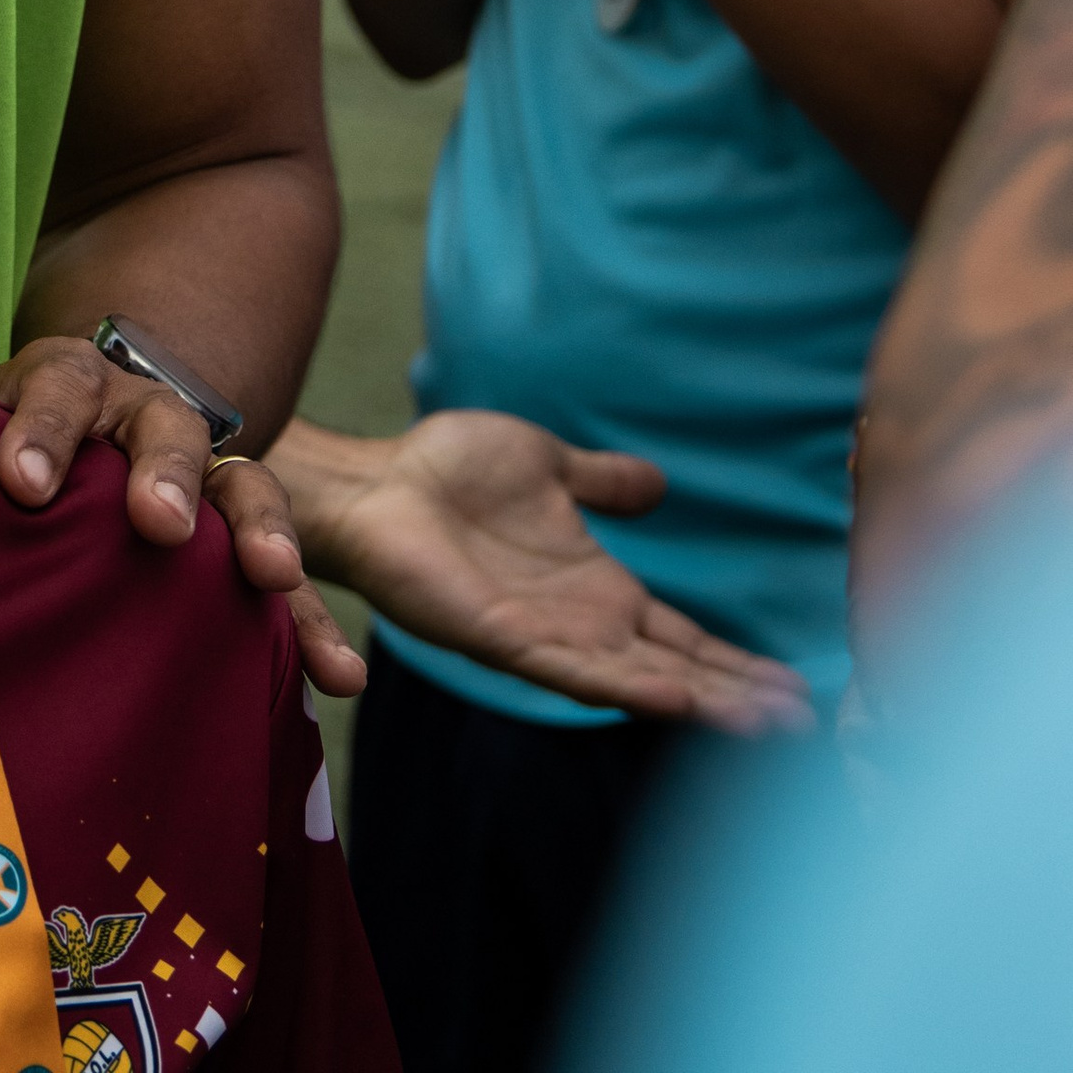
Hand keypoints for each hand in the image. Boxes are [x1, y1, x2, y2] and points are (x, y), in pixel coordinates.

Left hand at [0, 342, 364, 696]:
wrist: (55, 463)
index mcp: (65, 386)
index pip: (58, 384)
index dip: (42, 427)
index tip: (23, 483)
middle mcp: (141, 421)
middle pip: (164, 426)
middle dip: (163, 471)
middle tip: (157, 522)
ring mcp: (199, 481)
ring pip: (240, 488)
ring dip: (257, 532)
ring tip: (272, 579)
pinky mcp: (231, 552)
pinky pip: (281, 585)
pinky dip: (312, 627)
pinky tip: (337, 677)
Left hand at [283, 413, 812, 734]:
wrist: (380, 478)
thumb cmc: (452, 468)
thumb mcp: (547, 465)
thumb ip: (602, 481)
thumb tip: (658, 484)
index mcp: (598, 586)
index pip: (683, 636)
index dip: (736, 662)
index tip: (799, 685)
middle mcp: (583, 622)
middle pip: (677, 668)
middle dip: (738, 694)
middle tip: (807, 722)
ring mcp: (546, 635)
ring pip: (640, 679)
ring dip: (701, 700)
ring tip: (763, 722)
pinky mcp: (502, 637)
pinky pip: (572, 669)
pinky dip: (625, 685)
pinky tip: (672, 697)